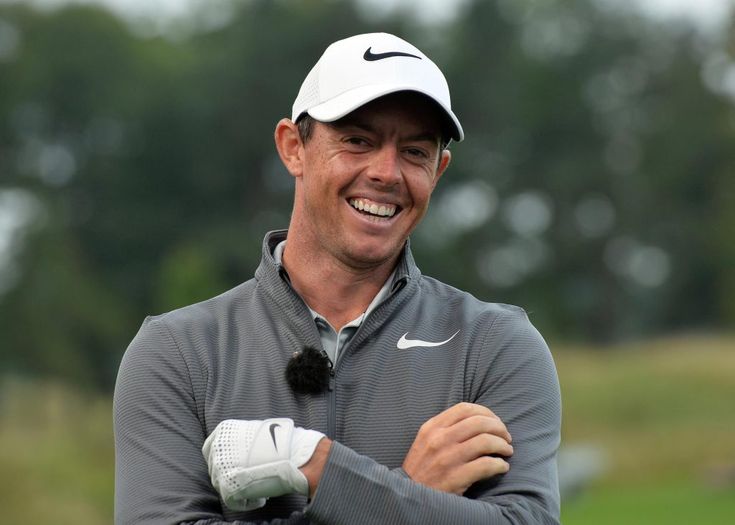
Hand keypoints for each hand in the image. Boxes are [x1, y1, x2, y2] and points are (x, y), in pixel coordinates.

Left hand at [202, 418, 324, 509]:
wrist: (295, 456)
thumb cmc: (282, 443)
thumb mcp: (255, 431)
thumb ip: (240, 440)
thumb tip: (237, 452)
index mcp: (223, 432)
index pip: (210, 449)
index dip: (223, 459)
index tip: (234, 465)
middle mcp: (217, 450)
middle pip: (215, 469)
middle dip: (231, 474)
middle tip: (250, 477)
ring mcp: (220, 469)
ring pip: (222, 485)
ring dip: (239, 487)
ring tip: (258, 486)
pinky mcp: (227, 488)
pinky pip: (233, 501)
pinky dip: (246, 502)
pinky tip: (261, 497)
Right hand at [402, 402, 512, 494]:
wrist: (410, 496)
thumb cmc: (422, 468)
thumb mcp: (426, 441)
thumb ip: (445, 428)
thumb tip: (477, 420)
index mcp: (433, 427)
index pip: (465, 409)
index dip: (486, 412)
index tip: (495, 421)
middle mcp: (439, 439)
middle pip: (479, 422)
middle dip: (499, 428)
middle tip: (506, 437)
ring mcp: (447, 458)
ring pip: (485, 441)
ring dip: (502, 445)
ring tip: (507, 451)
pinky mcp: (455, 478)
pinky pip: (486, 465)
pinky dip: (499, 464)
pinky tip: (502, 467)